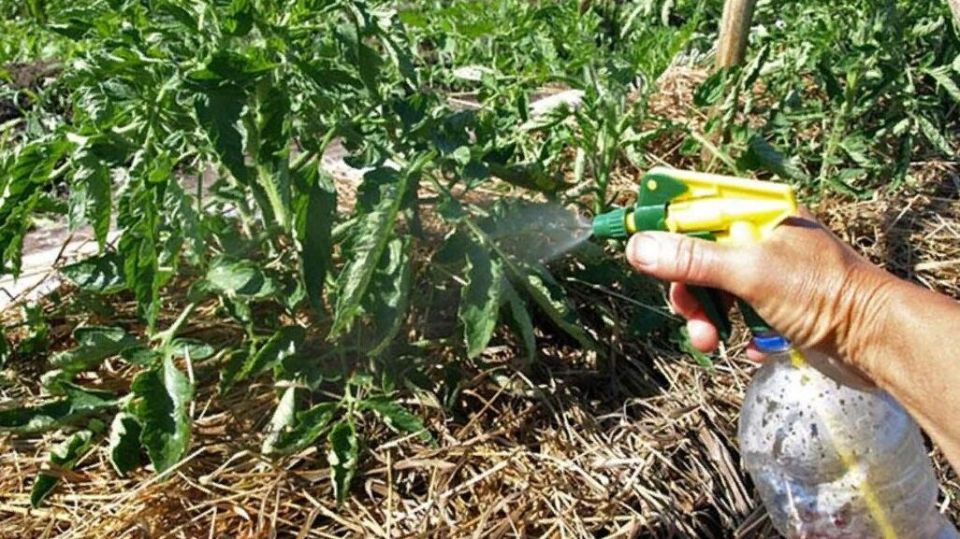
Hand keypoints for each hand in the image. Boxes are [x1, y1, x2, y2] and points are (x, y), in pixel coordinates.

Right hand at [624, 211, 897, 366]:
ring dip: (705, 318)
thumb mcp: (749, 272)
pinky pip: (734, 312)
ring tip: (712, 342)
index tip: (635, 244)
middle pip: (696, 254)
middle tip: (691, 316)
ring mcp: (767, 273)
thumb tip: (636, 246)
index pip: (694, 206)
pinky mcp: (775, 305)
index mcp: (756, 214)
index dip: (662, 223)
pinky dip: (732, 329)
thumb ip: (692, 259)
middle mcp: (759, 238)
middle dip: (686, 290)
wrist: (876, 341)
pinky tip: (750, 344)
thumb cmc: (822, 294)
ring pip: (712, 288)